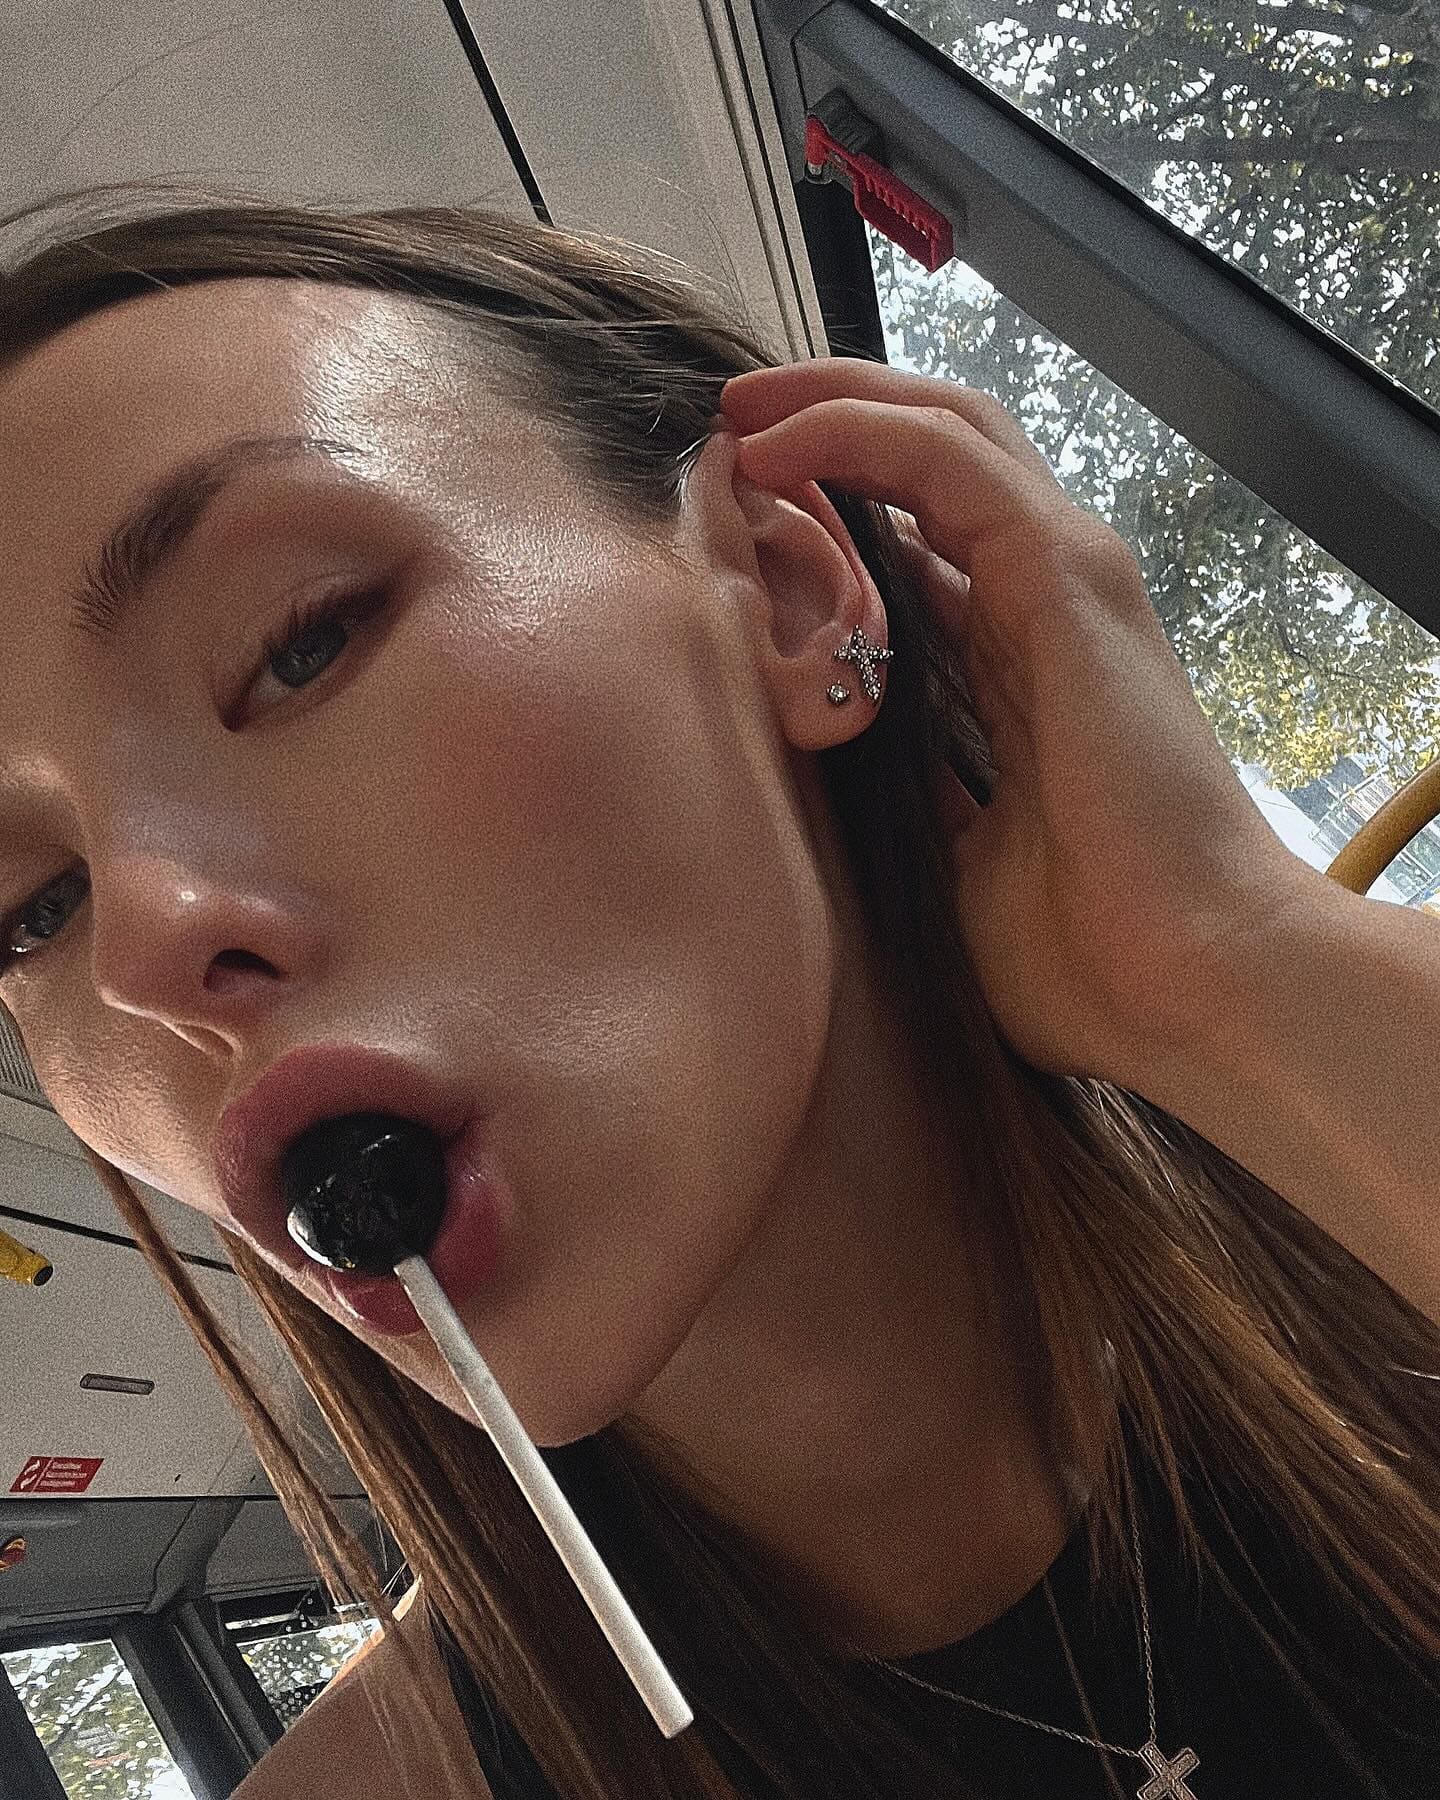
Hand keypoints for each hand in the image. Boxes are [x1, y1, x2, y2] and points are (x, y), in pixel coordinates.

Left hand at [720, 358, 1315, 1088]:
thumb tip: (830, 770)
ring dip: (831, 403)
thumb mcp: (952, 857)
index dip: (831, 501)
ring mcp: (1065, 579)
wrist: (1188, 984)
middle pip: (932, 457)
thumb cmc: (1084, 952)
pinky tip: (774, 449)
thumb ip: (906, 789)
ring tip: (740, 413)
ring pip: (942, 428)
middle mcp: (1045, 602)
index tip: (732, 506)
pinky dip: (853, 433)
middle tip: (730, 424)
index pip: (923, 535)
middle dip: (827, 421)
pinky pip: (944, 460)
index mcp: (1019, 662)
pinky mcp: (1066, 575)